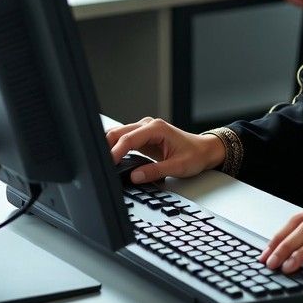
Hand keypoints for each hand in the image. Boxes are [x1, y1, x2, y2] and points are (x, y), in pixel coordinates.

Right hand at [105, 116, 224, 182]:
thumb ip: (155, 171)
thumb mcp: (177, 167)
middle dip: (107, 147)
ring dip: (109, 147)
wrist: (203, 150)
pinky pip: (124, 140)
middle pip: (119, 132)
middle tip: (99, 165)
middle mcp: (148, 125)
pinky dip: (115, 148)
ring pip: (118, 134)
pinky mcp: (142, 137)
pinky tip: (110, 160)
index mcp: (156, 128)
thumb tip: (135, 177)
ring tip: (102, 163)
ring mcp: (144, 130)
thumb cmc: (194, 155)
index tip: (107, 163)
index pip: (129, 138)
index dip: (116, 151)